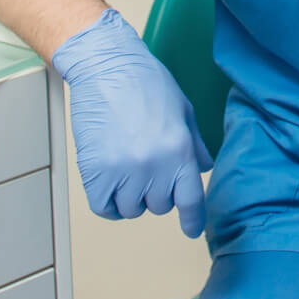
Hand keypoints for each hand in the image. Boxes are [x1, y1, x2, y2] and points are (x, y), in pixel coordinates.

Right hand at [51, 9, 214, 237]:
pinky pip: (105, 208)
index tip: (192, 230)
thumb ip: (194, 145)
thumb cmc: (146, 83)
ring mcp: (123, 171)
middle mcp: (154, 166)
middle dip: (157, 192)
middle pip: (160, 206)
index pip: (191, 200)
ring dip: (131, 197)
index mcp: (180, 151)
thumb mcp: (183, 111)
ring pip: (132, 210)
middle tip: (147, 165)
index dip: (193, 219)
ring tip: (128, 168)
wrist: (106, 67)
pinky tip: (111, 183)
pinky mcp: (95, 172)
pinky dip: (108, 201)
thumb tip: (202, 169)